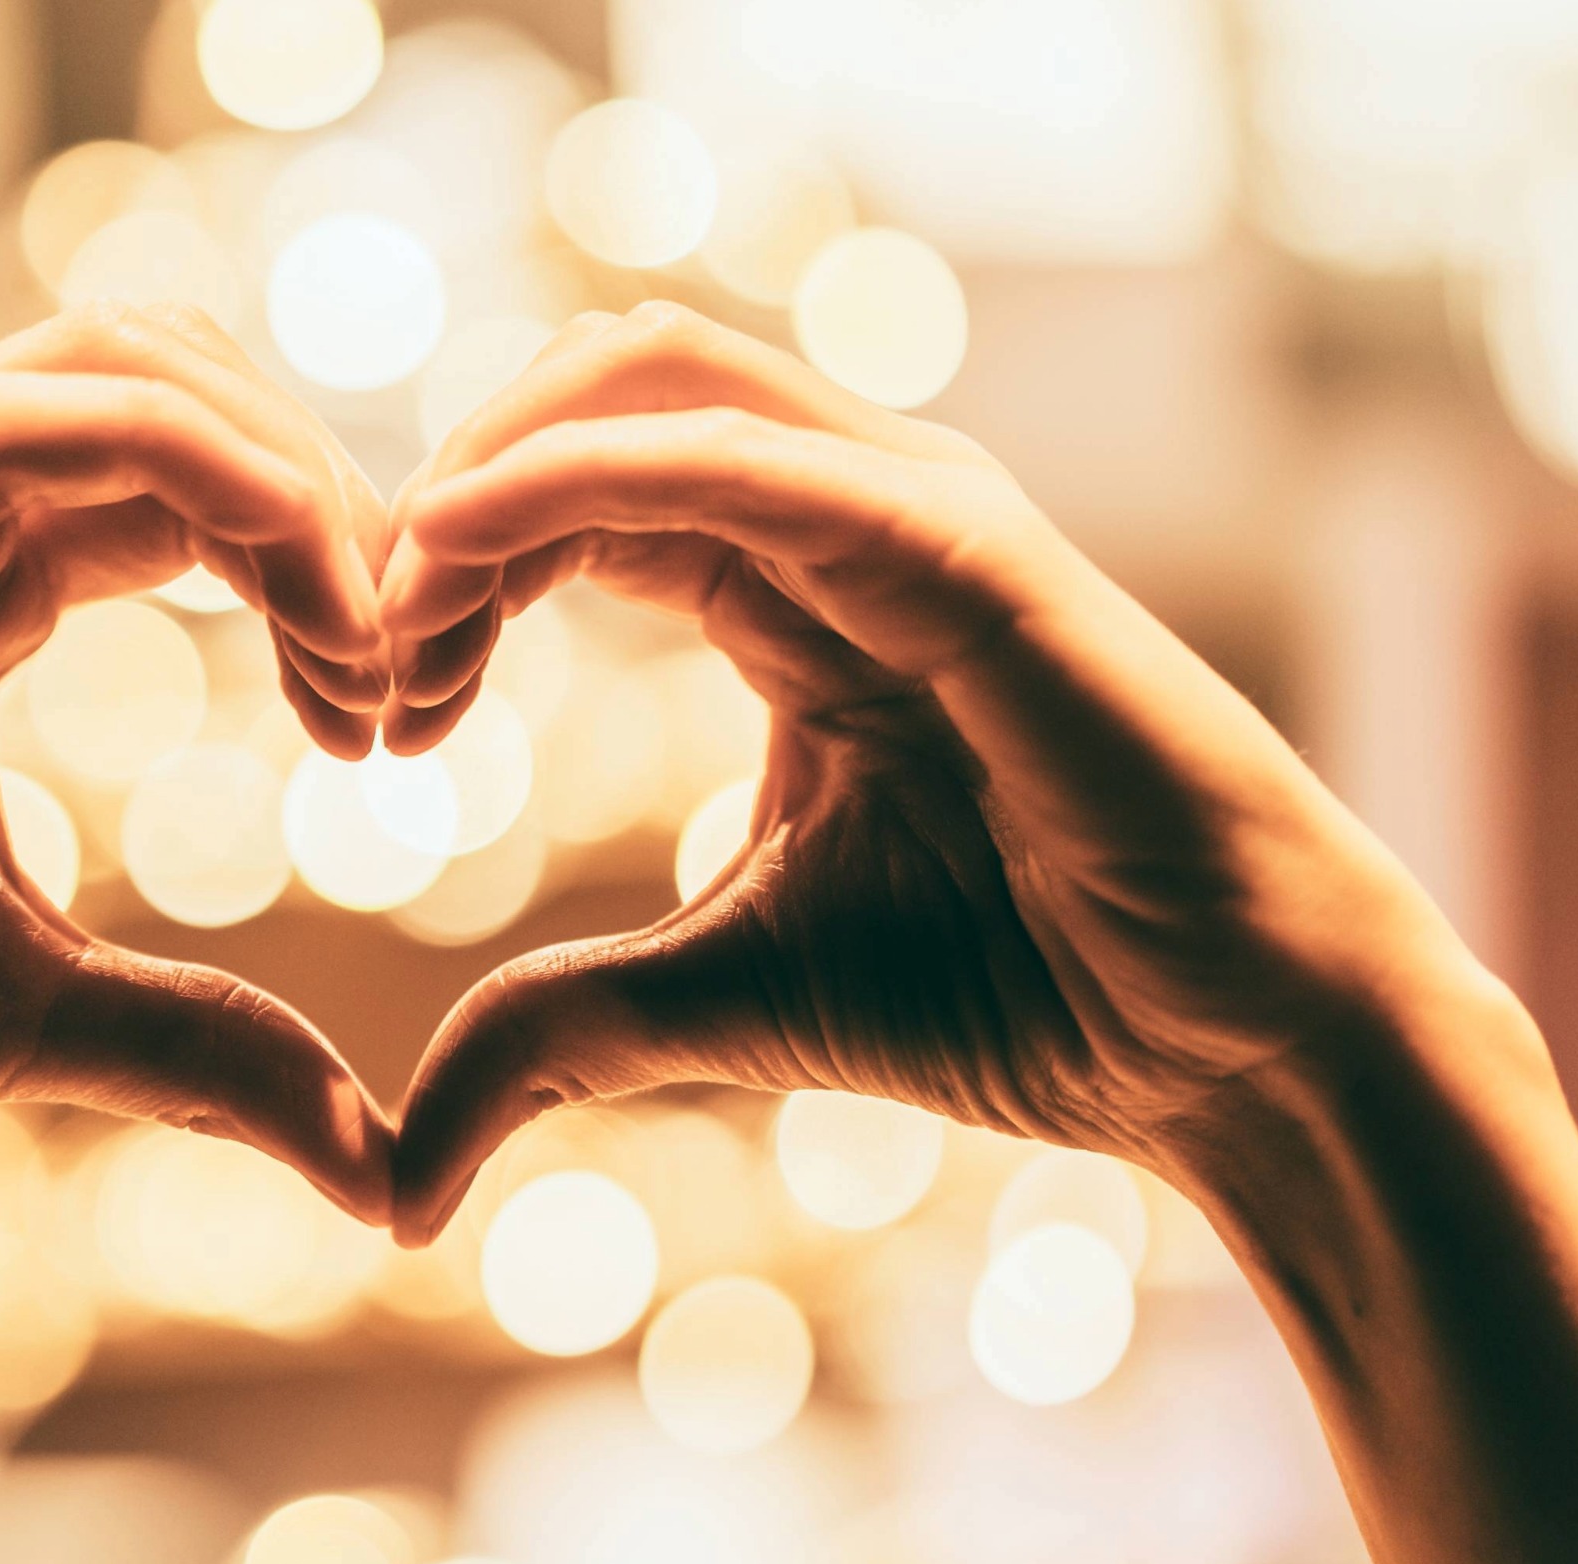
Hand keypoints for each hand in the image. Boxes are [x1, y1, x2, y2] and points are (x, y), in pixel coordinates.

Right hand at [0, 303, 395, 1214]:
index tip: (406, 722)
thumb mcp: (19, 1014)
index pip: (195, 484)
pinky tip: (303, 599)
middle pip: (187, 386)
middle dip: (341, 501)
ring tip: (372, 639)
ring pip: (128, 363)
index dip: (335, 567)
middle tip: (418, 668)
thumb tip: (373, 1158)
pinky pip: (30, 427)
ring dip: (296, 476)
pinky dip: (208, 474)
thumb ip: (194, 1048)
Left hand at [378, 303, 1473, 1238]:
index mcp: (789, 586)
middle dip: (440, 494)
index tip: (365, 713)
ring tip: (393, 606)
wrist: (1221, 1048)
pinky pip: (748, 462)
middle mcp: (848, 513)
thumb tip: (395, 1174)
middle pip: (586, 393)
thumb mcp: (721, 1003)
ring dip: (489, 467)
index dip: (441, 571)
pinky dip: (583, 480)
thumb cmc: (1012, 999)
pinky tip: (461, 552)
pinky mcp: (972, 551)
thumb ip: (557, 1034)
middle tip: (357, 651)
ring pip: (652, 375)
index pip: (573, 490)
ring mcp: (916, 512)